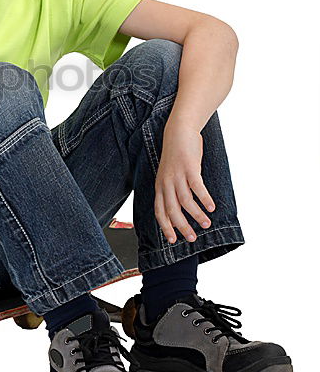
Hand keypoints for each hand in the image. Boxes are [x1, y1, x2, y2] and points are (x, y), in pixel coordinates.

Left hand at [154, 119, 215, 244]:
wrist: (178, 131)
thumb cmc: (176, 155)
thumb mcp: (169, 175)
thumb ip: (173, 191)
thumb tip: (181, 211)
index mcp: (160, 186)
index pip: (159, 212)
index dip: (165, 227)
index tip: (173, 240)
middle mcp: (166, 183)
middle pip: (172, 210)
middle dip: (182, 227)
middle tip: (192, 238)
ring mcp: (177, 175)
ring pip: (185, 201)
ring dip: (196, 215)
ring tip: (206, 224)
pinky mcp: (189, 168)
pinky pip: (197, 187)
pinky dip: (204, 198)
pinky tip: (211, 207)